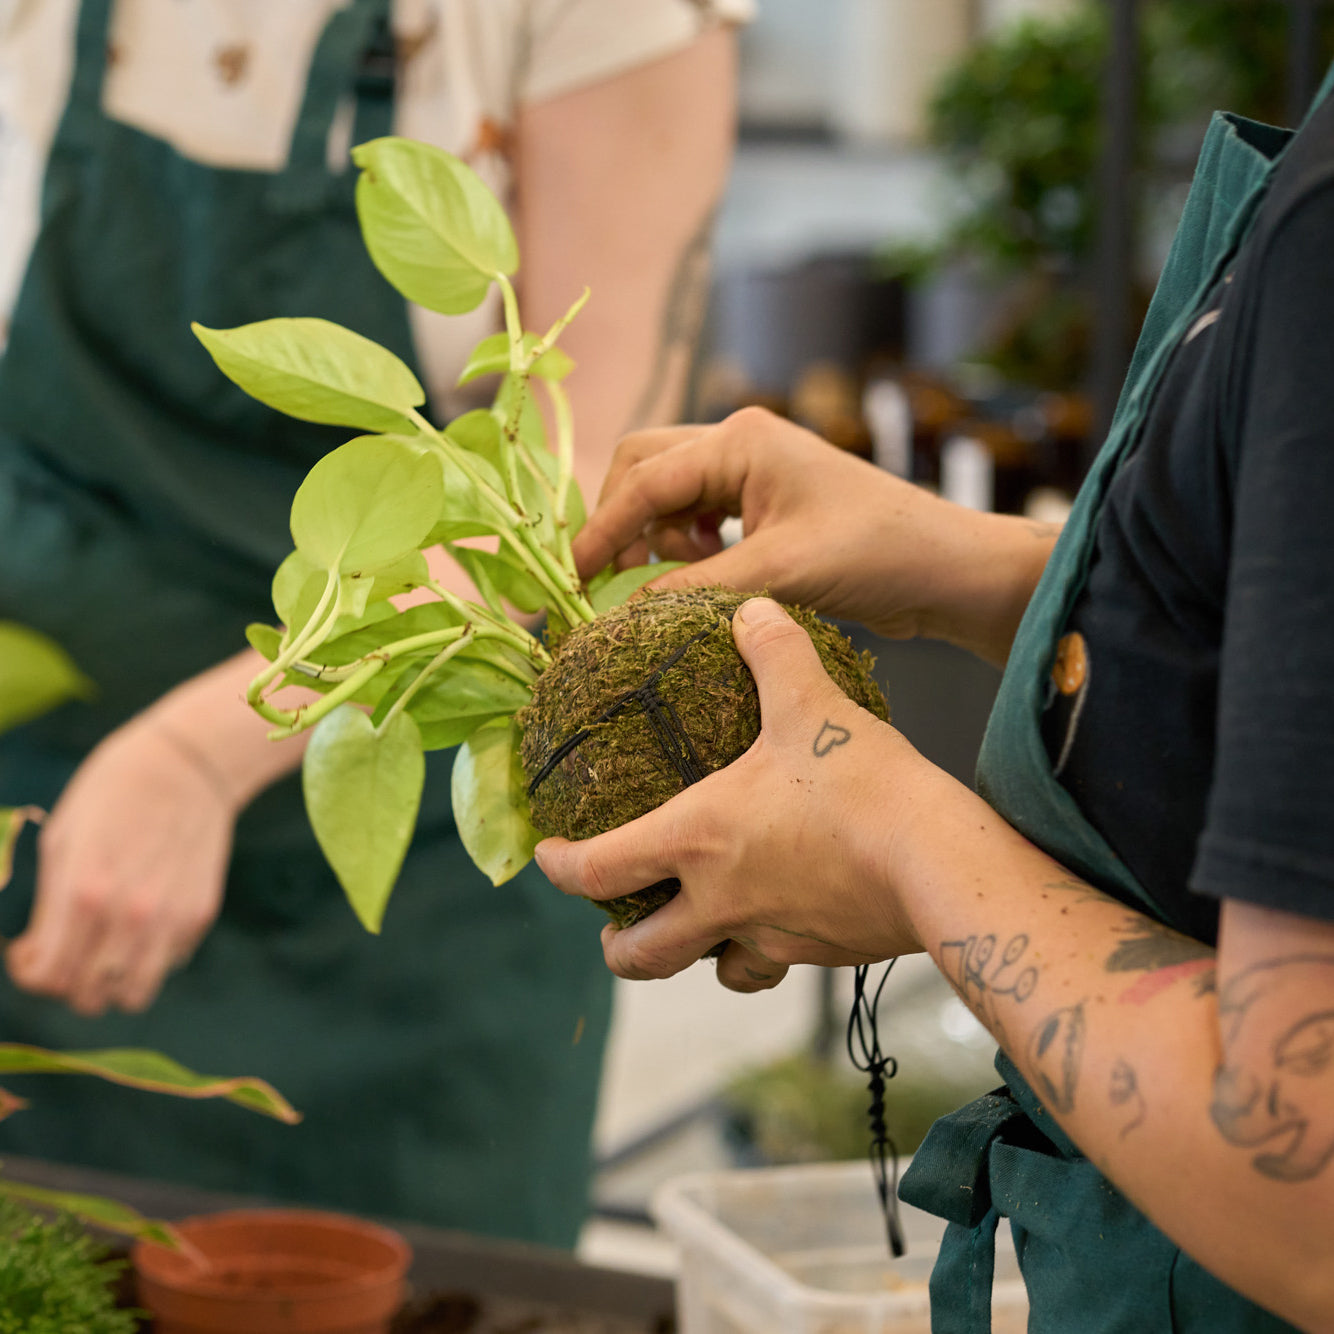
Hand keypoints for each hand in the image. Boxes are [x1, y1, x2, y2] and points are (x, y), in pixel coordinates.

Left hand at [5, 715, 237, 1015]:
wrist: (190, 764)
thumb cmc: (113, 791)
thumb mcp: (62, 840)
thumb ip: (50, 904)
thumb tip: (42, 950)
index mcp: (82, 893)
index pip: (46, 976)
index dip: (29, 973)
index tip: (30, 953)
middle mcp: (127, 916)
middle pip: (87, 996)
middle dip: (67, 983)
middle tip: (67, 954)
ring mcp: (169, 919)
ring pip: (133, 995)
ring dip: (112, 984)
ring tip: (106, 954)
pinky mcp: (200, 914)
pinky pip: (167, 962)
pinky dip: (149, 956)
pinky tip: (143, 921)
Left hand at [535, 598, 926, 991]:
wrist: (937, 863)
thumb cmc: (862, 785)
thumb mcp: (811, 701)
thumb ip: (774, 650)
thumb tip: (752, 610)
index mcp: (696, 839)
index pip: (599, 870)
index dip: (561, 867)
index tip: (550, 855)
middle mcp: (720, 901)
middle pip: (639, 955)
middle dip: (616, 945)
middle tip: (613, 923)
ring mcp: (769, 935)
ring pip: (710, 970)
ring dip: (693, 955)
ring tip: (697, 926)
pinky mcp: (819, 954)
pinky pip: (775, 963)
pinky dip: (763, 951)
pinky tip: (781, 919)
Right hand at [573, 407, 1057, 666]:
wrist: (946, 569)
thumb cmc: (876, 554)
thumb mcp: (778, 573)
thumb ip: (692, 588)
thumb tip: (620, 611)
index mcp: (740, 440)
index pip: (643, 480)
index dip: (601, 530)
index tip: (572, 578)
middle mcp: (739, 443)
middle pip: (642, 469)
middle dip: (620, 521)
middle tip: (610, 578)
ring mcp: (752, 471)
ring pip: (668, 495)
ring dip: (656, 537)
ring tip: (674, 579)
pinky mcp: (764, 504)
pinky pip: (698, 517)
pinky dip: (685, 547)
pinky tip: (703, 576)